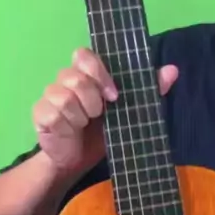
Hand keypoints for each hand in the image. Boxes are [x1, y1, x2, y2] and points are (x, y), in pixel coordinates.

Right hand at [32, 47, 178, 173]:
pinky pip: (53, 114)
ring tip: (85, 124)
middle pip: (74, 77)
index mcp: (87, 74)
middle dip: (93, 99)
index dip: (99, 71)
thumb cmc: (103, 131)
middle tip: (101, 113)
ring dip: (81, 115)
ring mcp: (50, 96)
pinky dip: (67, 125)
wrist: (79, 160)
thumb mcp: (130, 111)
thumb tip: (173, 70)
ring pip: (64, 96)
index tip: (114, 94)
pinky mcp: (41, 114)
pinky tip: (71, 130)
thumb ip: (150, 89)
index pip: (84, 54)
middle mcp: (65, 80)